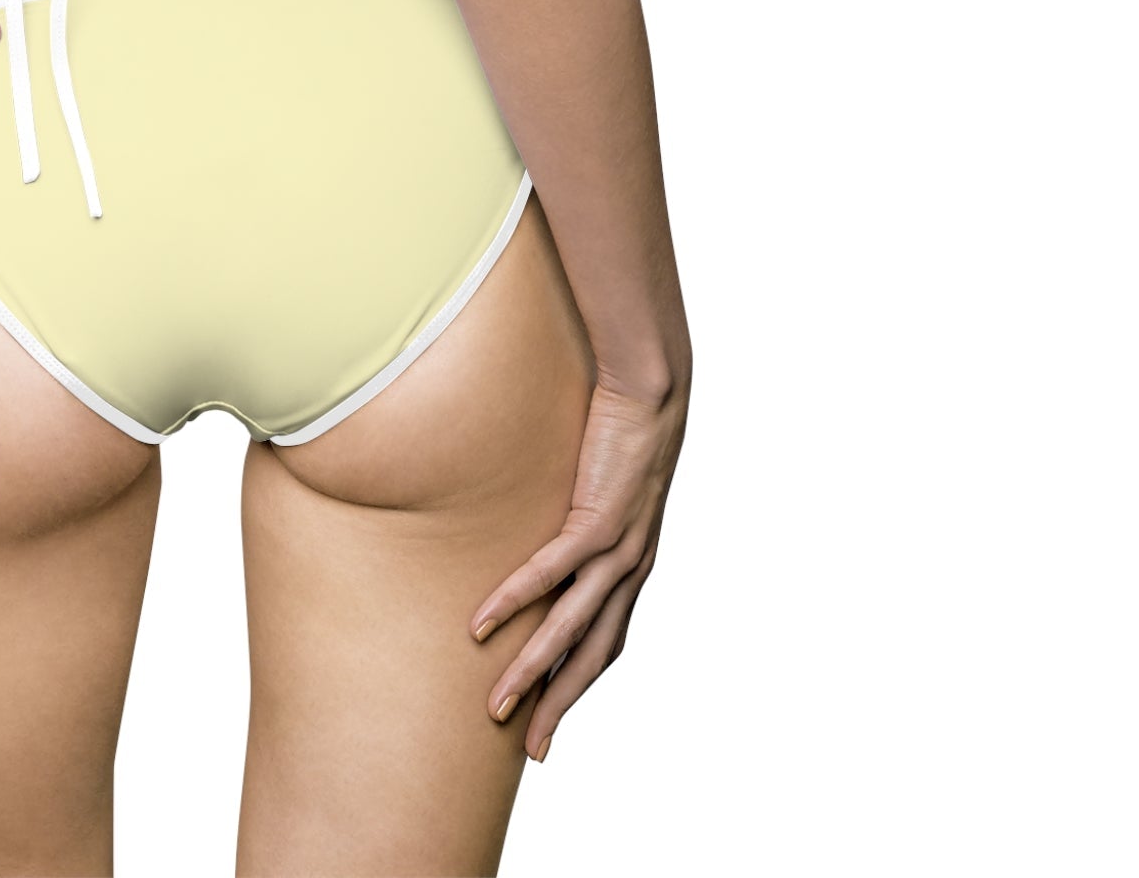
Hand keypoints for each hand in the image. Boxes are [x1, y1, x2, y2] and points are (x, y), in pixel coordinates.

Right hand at [470, 376, 688, 760]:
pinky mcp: (600, 518)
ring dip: (534, 671)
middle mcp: (632, 568)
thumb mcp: (600, 487)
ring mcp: (618, 548)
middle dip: (561, 704)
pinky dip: (517, 600)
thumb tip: (540, 529)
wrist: (654, 389)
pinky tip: (484, 624)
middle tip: (530, 749)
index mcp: (633, 566)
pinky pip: (551, 571)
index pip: (605, 644)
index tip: (549, 724)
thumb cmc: (621, 429)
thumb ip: (578, 516)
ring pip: (571, 627)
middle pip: (594, 656)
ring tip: (499, 703)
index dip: (577, 686)